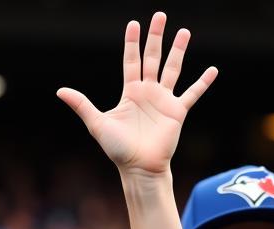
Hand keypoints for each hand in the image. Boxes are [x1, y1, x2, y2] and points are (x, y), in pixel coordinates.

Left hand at [58, 13, 215, 175]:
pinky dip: (202, 83)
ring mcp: (164, 100)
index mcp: (130, 92)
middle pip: (152, 58)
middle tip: (159, 15)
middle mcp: (148, 92)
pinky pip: (192, 94)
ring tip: (184, 31)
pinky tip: (213, 70)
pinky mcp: (177, 112)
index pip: (131, 61)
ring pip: (172, 69)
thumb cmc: (118, 149)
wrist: (139, 168)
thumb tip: (60, 91)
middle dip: (156, 37)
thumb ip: (82, 105)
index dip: (132, 43)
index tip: (134, 24)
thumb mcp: (98, 124)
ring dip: (178, 50)